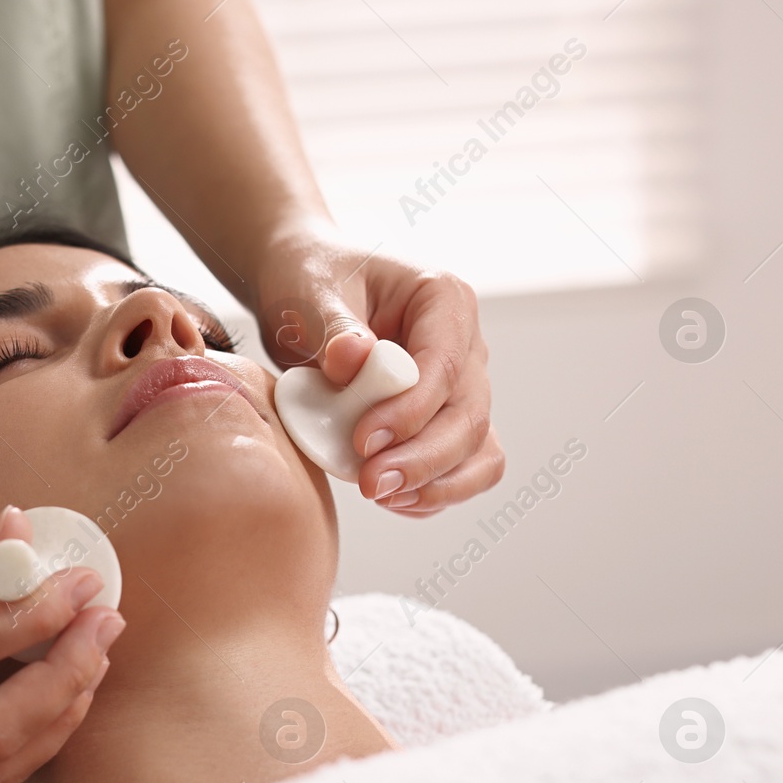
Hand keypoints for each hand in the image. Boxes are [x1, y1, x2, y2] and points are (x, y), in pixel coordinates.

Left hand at [253, 222, 504, 515]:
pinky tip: (391, 500)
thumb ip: (331, 327)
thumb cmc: (310, 282)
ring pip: (478, 448)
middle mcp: (465, 345)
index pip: (444, 365)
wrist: (303, 296)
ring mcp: (462, 386)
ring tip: (382, 496)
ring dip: (436, 483)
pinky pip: (462, 467)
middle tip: (371, 485)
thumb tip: (352, 360)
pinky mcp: (444, 421)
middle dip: (424, 458)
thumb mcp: (309, 294)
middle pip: (469, 415)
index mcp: (444, 300)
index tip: (363, 440)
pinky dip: (433, 492)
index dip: (410, 411)